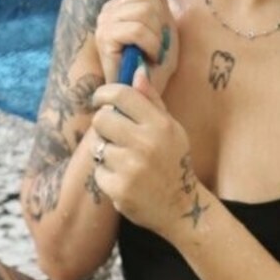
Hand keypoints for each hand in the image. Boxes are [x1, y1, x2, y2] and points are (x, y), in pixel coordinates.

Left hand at [90, 68, 205, 237]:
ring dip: (107, 154)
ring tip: (126, 164)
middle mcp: (145, 143)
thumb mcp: (171, 130)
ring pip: (99, 147)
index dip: (104, 93)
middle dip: (104, 126)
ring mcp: (131, 167)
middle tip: (114, 136)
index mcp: (159, 125)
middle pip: (102, 119)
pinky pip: (98, 172)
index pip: (121, 95)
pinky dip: (107, 176)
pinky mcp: (119, 188)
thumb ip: (152, 101)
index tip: (99, 99)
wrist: (181, 207)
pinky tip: (125, 181)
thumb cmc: (173, 163)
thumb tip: (136, 72)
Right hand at [94, 0, 179, 91]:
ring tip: (154, 53)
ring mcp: (105, 22)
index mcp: (124, 3)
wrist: (145, 94)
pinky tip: (151, 57)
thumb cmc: (156, 65)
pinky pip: (138, 29)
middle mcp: (110, 8)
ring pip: (144, 11)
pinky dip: (152, 44)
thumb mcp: (165, 25)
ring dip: (158, 36)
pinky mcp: (105, 38)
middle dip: (162, 21)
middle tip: (159, 44)